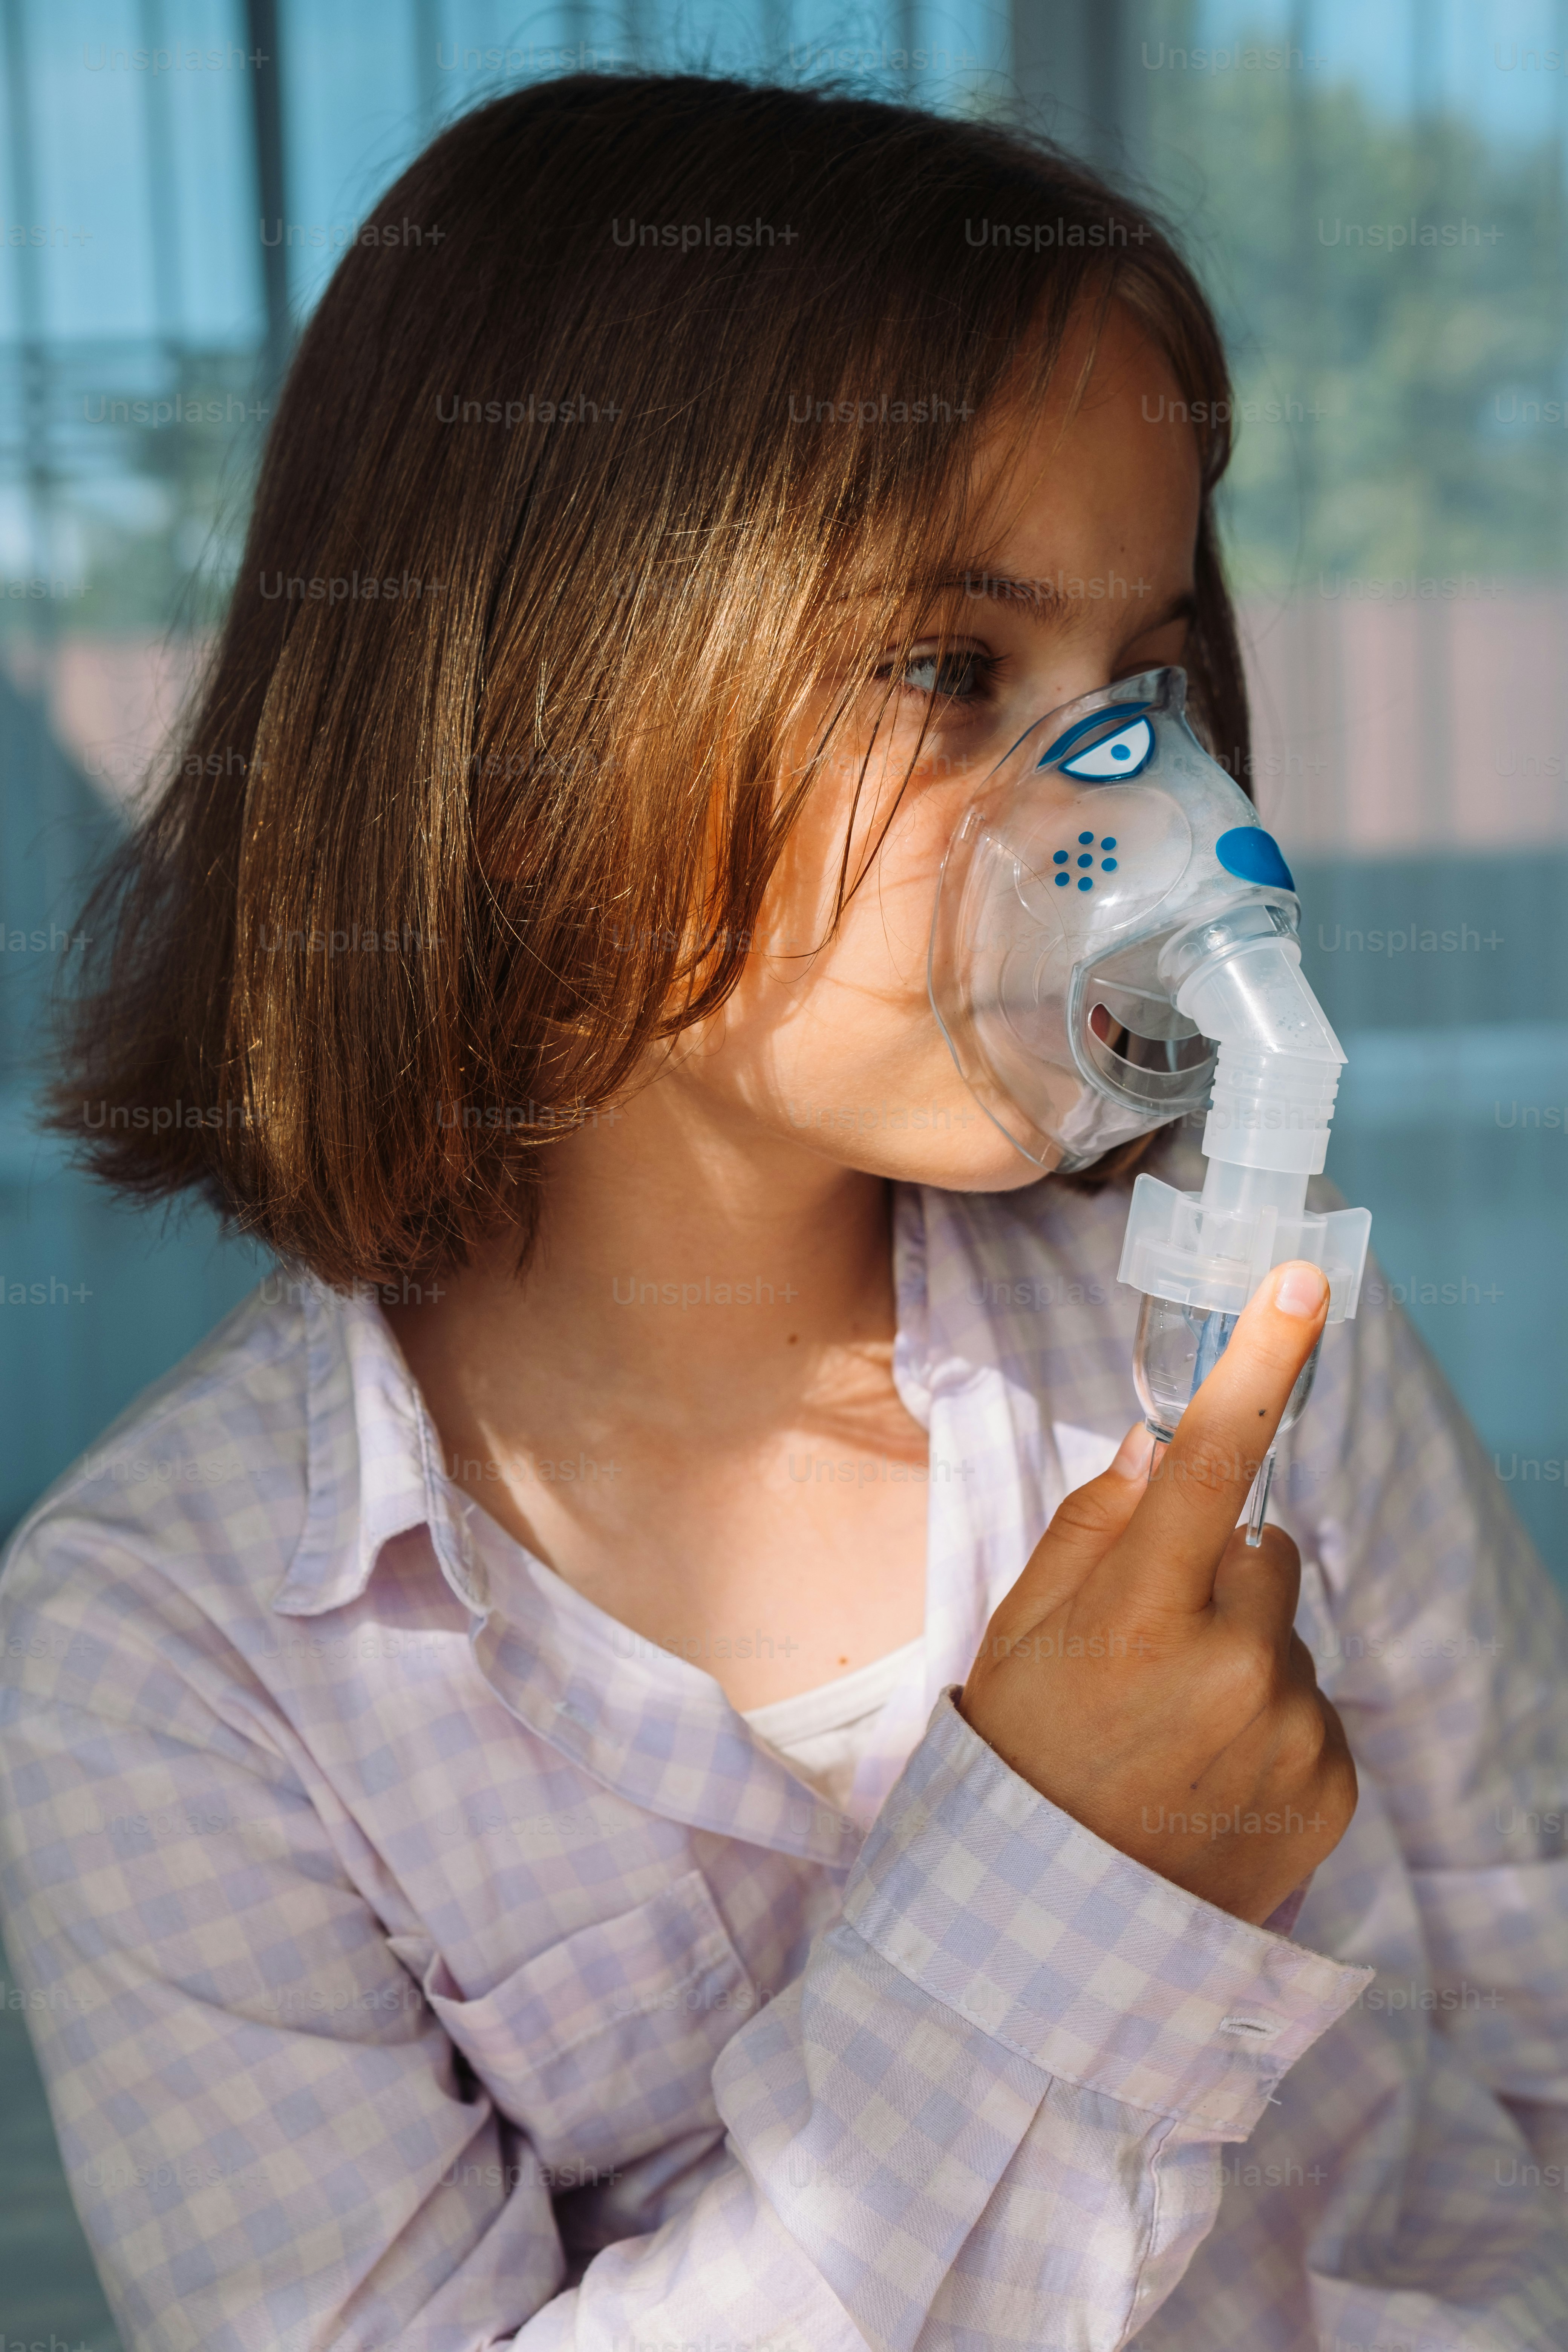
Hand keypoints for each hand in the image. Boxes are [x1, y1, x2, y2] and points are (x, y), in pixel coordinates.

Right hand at [956, 1260, 1355, 1926]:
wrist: (1058, 1937)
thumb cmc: (1022, 1763)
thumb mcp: (1018, 1636)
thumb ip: (1092, 1529)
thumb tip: (1161, 1445)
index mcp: (1135, 1619)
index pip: (1211, 1463)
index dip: (1260, 1363)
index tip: (1304, 1283)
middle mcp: (1226, 1668)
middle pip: (1263, 1549)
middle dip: (1219, 1573)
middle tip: (1149, 1647)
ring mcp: (1287, 1732)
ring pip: (1287, 1632)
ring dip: (1244, 1655)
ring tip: (1173, 1730)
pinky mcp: (1331, 1787)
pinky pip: (1314, 1708)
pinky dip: (1272, 1724)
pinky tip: (1211, 1774)